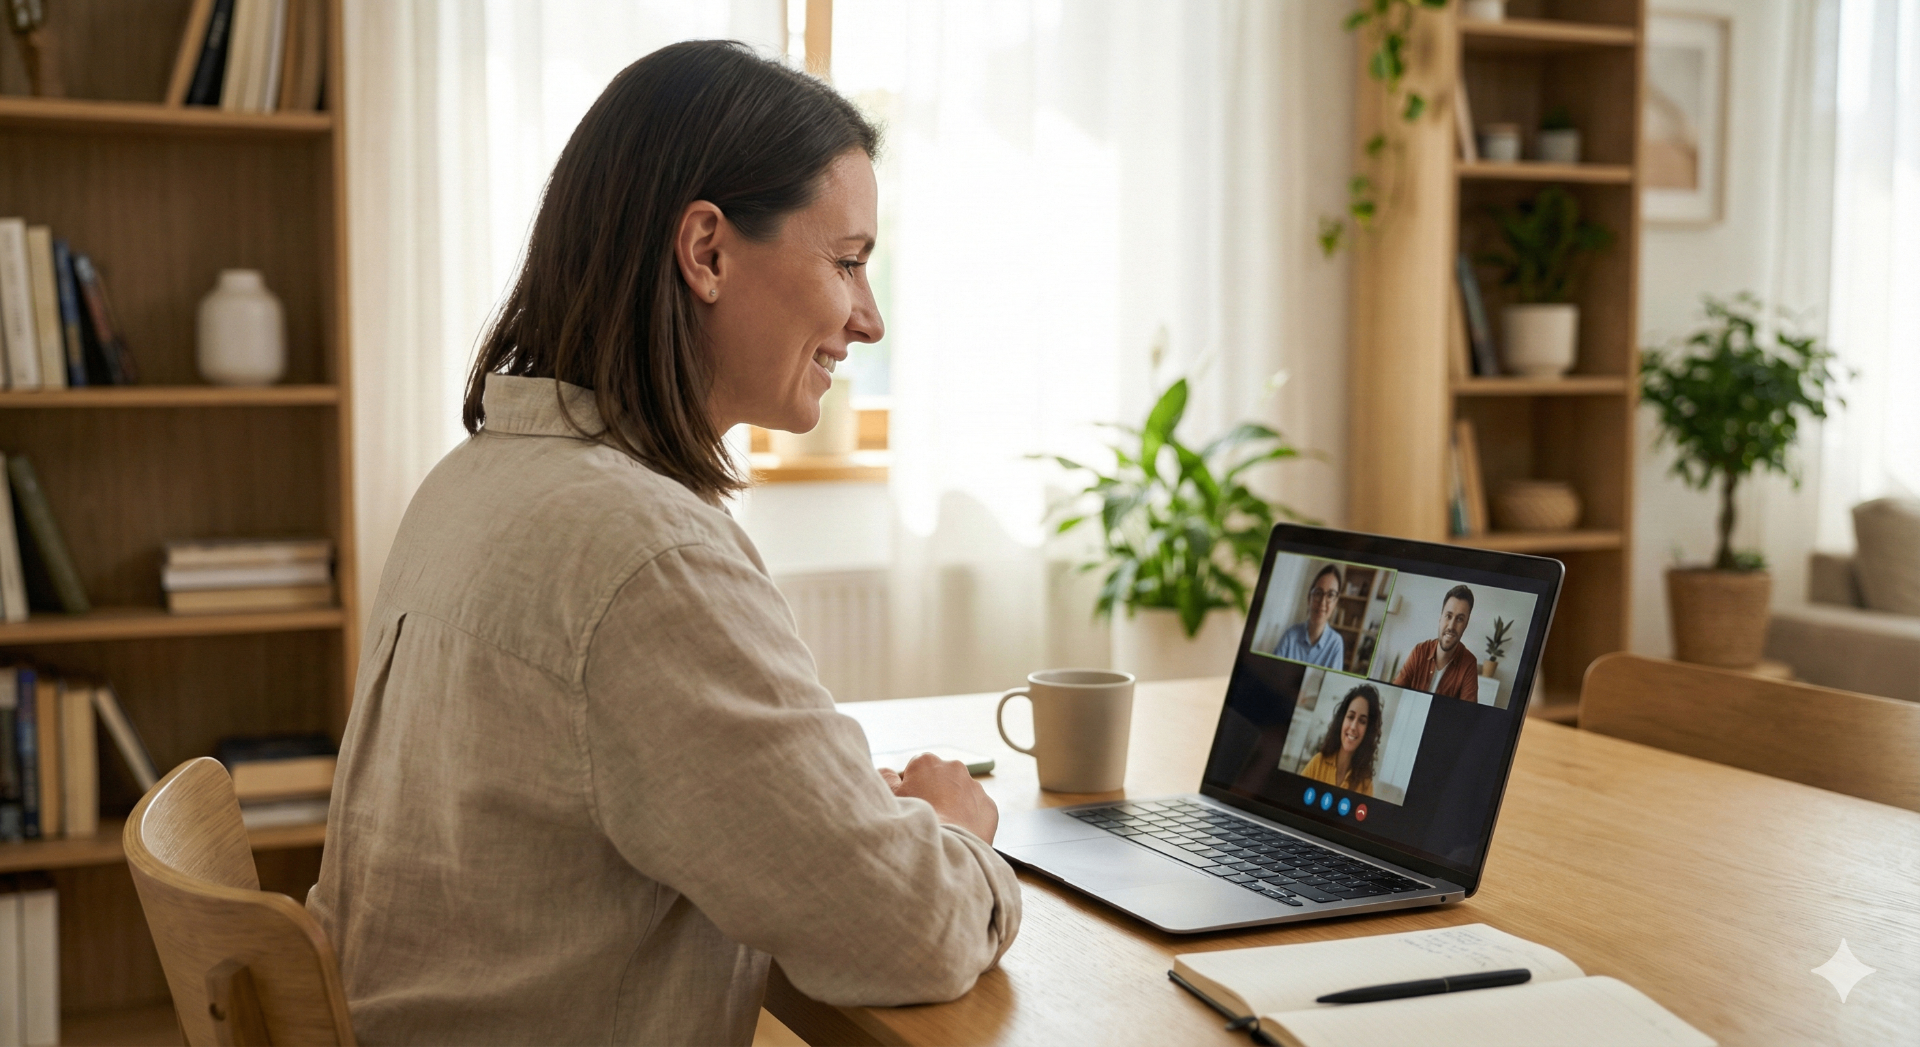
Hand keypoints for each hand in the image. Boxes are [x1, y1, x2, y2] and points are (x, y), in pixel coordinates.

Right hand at [879, 752, 999, 843]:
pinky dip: (970, 820)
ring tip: (944, 828)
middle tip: (928, 816)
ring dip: (954, 806)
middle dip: (936, 793)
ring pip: (962, 794)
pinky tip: (959, 833)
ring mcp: (974, 786)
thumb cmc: (913, 821)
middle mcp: (954, 768)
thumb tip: (885, 771)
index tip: (913, 804)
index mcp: (927, 762)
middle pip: (942, 779)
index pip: (917, 769)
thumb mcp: (890, 797)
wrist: (946, 848)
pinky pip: (978, 810)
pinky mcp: (989, 806)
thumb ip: (885, 778)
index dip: (913, 787)